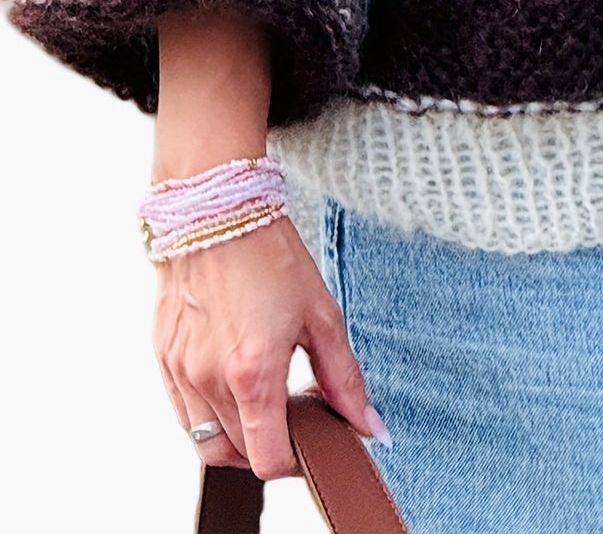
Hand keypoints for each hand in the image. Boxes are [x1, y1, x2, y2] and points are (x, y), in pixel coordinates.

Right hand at [151, 210, 387, 478]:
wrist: (216, 212)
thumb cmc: (271, 256)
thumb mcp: (322, 314)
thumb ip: (343, 378)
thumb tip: (367, 425)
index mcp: (252, 373)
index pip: (269, 460)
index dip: (297, 460)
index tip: (313, 434)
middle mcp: (209, 381)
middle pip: (239, 454)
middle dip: (271, 442)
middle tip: (294, 405)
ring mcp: (180, 372)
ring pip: (206, 442)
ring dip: (238, 435)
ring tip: (265, 395)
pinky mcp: (163, 359)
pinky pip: (184, 413)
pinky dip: (210, 414)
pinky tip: (234, 380)